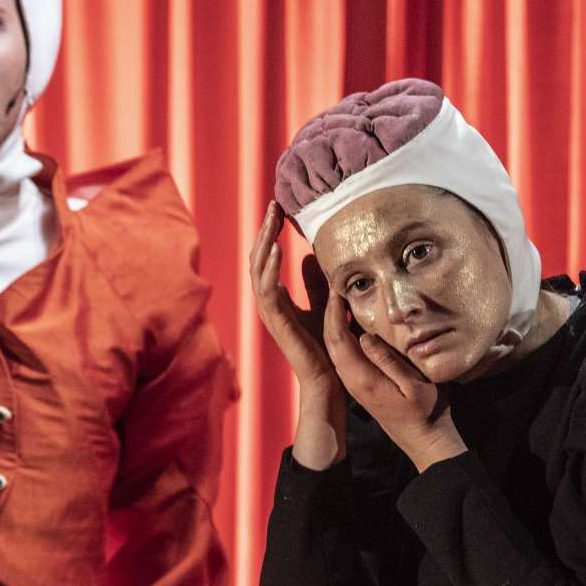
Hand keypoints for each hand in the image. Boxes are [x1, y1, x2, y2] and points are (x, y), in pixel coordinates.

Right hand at [249, 202, 337, 393]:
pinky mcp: (277, 323)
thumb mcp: (323, 306)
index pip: (267, 260)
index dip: (271, 233)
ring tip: (271, 219)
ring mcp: (270, 314)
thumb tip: (307, 256)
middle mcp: (269, 305)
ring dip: (264, 243)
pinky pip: (267, 290)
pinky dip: (269, 268)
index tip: (279, 209)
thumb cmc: (325, 348)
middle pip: (258, 260)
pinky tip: (277, 247)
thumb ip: (314, 284)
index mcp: (277, 300)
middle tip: (274, 205)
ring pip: (258, 271)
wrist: (327, 381)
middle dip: (265, 231)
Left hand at [322, 291, 466, 470]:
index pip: (338, 339)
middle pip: (331, 340)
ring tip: (339, 294)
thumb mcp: (413, 385)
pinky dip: (343, 331)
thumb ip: (388, 361)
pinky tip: (352, 317)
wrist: (423, 438)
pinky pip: (345, 352)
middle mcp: (351, 378)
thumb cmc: (425, 411)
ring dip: (334, 320)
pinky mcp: (361, 381)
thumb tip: (364, 337)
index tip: (336, 288)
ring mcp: (354, 381)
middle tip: (333, 283)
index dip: (334, 313)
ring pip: (335, 346)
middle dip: (329, 311)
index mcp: (360, 377)